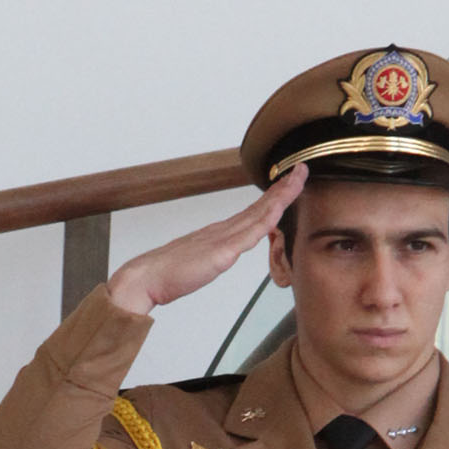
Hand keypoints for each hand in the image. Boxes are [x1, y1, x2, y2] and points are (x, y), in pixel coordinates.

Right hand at [105, 165, 308, 317]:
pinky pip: (250, 232)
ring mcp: (223, 238)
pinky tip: (280, 207)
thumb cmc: (166, 275)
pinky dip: (268, 217)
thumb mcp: (196, 264)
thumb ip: (210, 257)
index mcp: (219, 233)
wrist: (146, 278)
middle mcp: (223, 230)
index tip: (288, 184)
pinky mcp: (222, 252)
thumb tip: (217, 257)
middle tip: (301, 170)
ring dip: (281, 195)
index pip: (253, 212)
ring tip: (298, 178)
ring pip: (260, 213)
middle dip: (283, 187)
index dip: (272, 197)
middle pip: (260, 206)